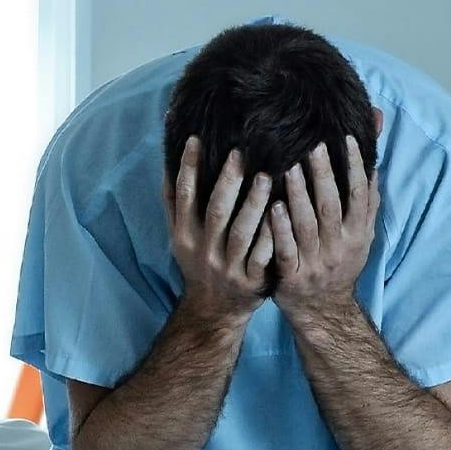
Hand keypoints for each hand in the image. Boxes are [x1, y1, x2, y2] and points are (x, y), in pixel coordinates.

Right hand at [163, 137, 274, 320]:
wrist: (213, 311)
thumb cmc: (199, 263)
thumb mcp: (179, 237)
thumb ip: (174, 203)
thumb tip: (167, 159)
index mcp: (184, 235)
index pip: (183, 196)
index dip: (187, 167)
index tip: (195, 138)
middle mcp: (204, 250)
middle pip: (215, 211)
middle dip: (227, 181)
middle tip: (241, 153)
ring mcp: (228, 266)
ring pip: (241, 232)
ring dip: (254, 204)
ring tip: (266, 177)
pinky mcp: (251, 281)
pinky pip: (263, 255)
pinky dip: (271, 235)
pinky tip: (283, 214)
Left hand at [268, 136, 379, 319]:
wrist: (324, 311)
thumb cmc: (340, 263)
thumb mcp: (361, 235)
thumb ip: (367, 201)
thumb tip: (374, 162)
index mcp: (357, 234)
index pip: (359, 195)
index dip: (354, 167)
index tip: (346, 138)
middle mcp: (339, 247)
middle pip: (332, 206)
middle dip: (324, 175)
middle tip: (314, 146)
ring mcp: (316, 263)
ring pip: (308, 225)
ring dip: (299, 196)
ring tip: (290, 168)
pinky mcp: (293, 277)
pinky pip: (287, 251)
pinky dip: (281, 229)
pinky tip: (273, 208)